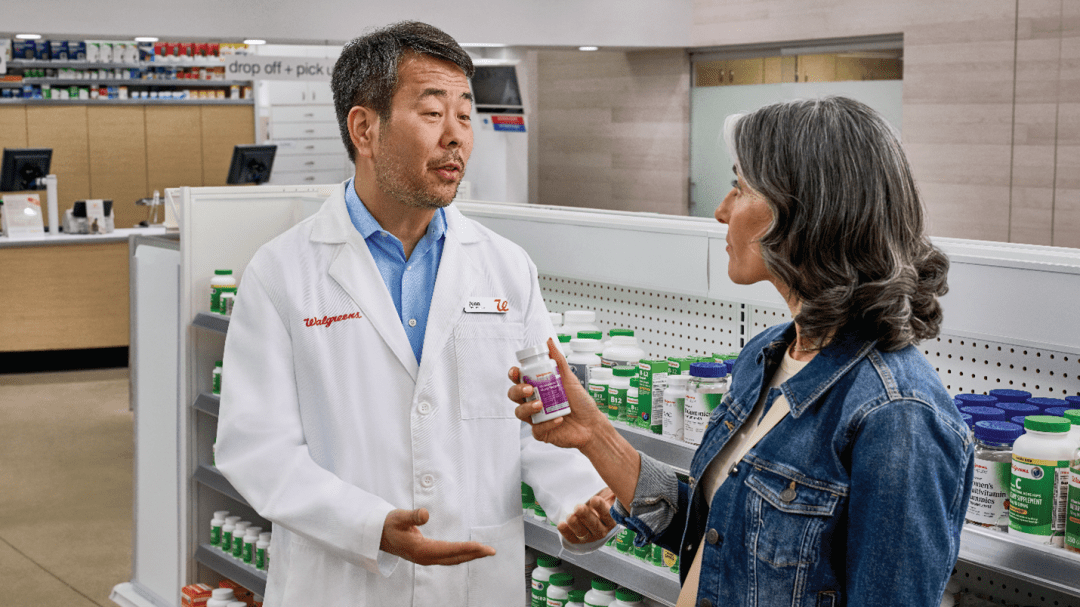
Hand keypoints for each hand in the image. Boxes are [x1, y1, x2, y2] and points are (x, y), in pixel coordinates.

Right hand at [380, 508, 495, 565]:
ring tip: (484, 552)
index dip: (467, 548)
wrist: (376, 535)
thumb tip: (425, 514)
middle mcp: (425, 557)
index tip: (482, 547)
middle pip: (454, 558)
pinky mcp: (426, 555)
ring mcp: (426, 558)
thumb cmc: (388, 525)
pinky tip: (468, 552)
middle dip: (474, 554)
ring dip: (469, 556)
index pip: (449, 550)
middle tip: (491, 551)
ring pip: (452, 559)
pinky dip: (460, 555)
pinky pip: (448, 557)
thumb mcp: (398, 517)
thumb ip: (412, 516)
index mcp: (421, 550)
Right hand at [507, 338, 611, 449]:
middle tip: (530, 389)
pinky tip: (558, 419)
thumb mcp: (569, 378)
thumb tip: (548, 341)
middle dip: (517, 391)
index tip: (516, 372)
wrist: (592, 424)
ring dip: (527, 408)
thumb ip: (558, 360)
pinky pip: (536, 429)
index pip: (518, 380)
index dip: (513, 375)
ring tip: (541, 405)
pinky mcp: (541, 432)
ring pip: (519, 413)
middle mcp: (533, 402)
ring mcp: (535, 418)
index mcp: (537, 388)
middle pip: (514, 395)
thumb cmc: (580, 402)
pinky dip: (546, 424)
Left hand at [557, 487, 616, 543]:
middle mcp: (602, 530)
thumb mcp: (608, 493)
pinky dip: (566, 532)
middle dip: (586, 516)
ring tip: (570, 516)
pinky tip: (561, 524)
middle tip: (579, 507)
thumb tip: (618, 483)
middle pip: (595, 525)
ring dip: (575, 525)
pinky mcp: (578, 540)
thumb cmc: (599, 498)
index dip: (601, 508)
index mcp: (611, 519)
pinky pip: (571, 538)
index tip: (594, 499)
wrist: (588, 508)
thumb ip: (613, 491)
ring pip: (583, 533)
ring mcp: (590, 536)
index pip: (608, 515)